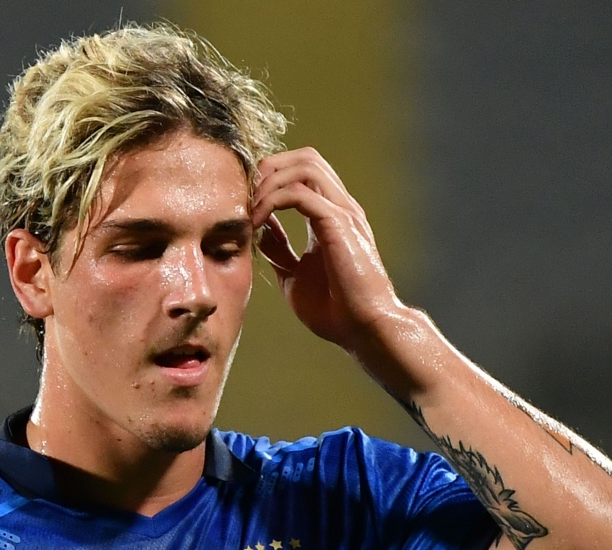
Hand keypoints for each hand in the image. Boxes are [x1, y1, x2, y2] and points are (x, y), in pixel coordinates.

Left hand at [250, 147, 399, 349]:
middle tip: (246, 199)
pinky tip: (258, 224)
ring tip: (252, 210)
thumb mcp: (294, 274)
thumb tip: (259, 231)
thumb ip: (279, 249)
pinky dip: (273, 201)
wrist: (364, 329)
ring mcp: (343, 214)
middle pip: (305, 157)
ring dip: (270, 182)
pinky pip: (301, 193)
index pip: (303, 172)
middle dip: (270, 169)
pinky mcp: (339, 225)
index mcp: (332, 215)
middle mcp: (341, 207)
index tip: (246, 205)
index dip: (271, 178)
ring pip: (305, 166)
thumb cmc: (336, 310)